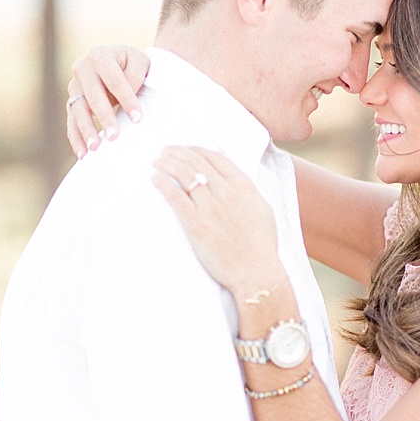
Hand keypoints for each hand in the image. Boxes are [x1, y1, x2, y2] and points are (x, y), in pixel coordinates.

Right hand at [67, 45, 149, 157]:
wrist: (120, 61)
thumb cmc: (133, 64)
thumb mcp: (140, 62)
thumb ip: (135, 75)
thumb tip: (128, 95)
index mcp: (100, 55)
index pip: (114, 80)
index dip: (126, 99)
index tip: (138, 118)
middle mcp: (82, 68)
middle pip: (92, 96)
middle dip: (104, 117)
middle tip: (115, 136)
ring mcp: (74, 85)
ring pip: (77, 109)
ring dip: (86, 130)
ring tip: (95, 148)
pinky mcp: (73, 100)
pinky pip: (71, 120)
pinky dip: (76, 137)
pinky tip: (82, 153)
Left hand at [149, 146, 284, 299]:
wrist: (256, 271)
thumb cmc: (262, 245)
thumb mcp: (263, 210)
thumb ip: (249, 193)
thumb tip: (238, 183)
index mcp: (244, 186)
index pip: (216, 158)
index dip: (198, 149)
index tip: (188, 149)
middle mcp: (226, 192)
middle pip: (196, 162)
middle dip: (178, 152)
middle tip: (166, 151)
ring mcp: (210, 207)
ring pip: (184, 174)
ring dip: (167, 163)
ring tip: (158, 161)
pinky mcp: (195, 223)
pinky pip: (175, 197)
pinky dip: (163, 184)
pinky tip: (156, 178)